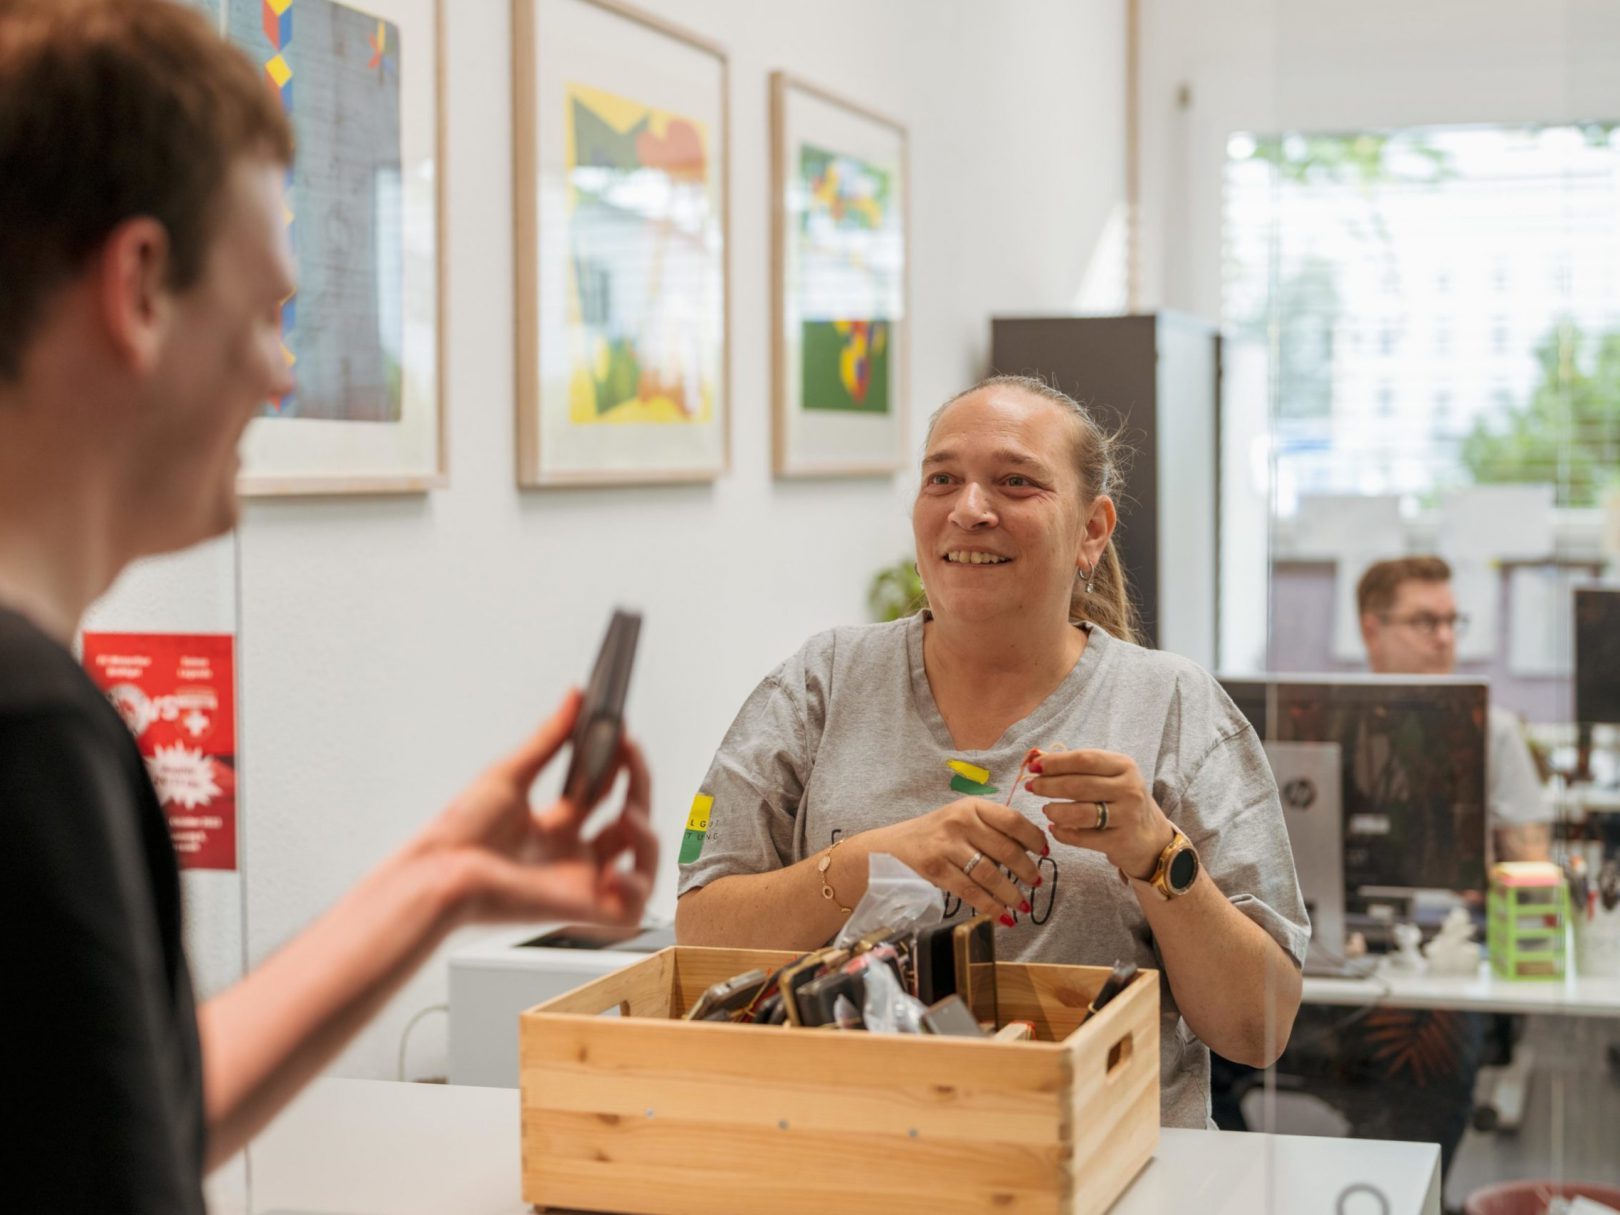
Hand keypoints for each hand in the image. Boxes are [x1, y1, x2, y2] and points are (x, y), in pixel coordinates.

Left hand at [414, 688, 658, 926]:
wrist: (440, 875)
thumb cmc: (460, 834)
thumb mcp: (511, 773)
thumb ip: (550, 736)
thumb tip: (576, 697)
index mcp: (553, 829)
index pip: (601, 794)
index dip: (620, 765)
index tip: (624, 736)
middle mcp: (571, 857)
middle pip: (629, 822)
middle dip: (639, 786)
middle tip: (632, 756)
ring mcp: (579, 884)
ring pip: (642, 862)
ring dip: (648, 835)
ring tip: (629, 815)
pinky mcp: (583, 910)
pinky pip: (632, 907)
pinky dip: (637, 886)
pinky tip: (618, 868)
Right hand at [866, 798, 1047, 922]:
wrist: (889, 849)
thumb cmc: (932, 834)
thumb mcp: (959, 820)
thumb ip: (988, 828)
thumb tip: (1029, 849)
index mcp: (971, 806)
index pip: (1012, 820)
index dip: (1033, 837)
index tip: (1045, 851)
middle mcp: (960, 822)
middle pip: (1006, 849)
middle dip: (1027, 870)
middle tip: (1036, 883)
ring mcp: (947, 846)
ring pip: (990, 874)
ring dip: (1011, 893)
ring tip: (1022, 905)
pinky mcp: (936, 869)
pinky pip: (971, 891)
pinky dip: (990, 907)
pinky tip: (1002, 916)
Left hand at [1025, 748, 1173, 880]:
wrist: (1150, 837)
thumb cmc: (1121, 800)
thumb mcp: (1108, 777)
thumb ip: (1077, 767)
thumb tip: (1036, 757)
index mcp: (1124, 766)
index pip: (1084, 759)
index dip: (1055, 762)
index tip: (1034, 766)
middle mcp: (1129, 789)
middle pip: (1078, 785)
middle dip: (1048, 786)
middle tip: (1031, 787)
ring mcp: (1126, 816)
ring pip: (1080, 813)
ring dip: (1055, 810)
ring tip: (1046, 810)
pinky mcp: (1119, 841)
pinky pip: (1083, 838)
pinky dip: (1063, 834)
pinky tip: (1055, 829)